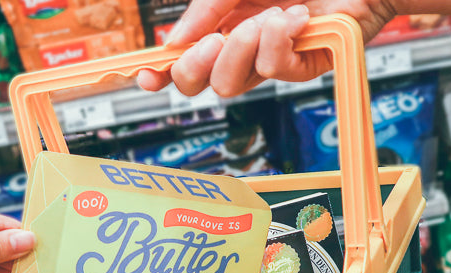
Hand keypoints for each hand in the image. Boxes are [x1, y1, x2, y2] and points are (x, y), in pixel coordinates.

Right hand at [137, 0, 398, 96]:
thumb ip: (207, 8)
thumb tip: (176, 39)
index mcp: (225, 26)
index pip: (186, 63)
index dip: (162, 74)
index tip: (147, 76)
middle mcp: (245, 49)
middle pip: (200, 86)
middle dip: (197, 65)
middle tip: (213, 39)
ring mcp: (273, 61)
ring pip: (231, 85)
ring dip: (243, 45)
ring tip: (270, 16)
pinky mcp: (303, 67)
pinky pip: (273, 70)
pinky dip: (279, 40)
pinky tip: (296, 18)